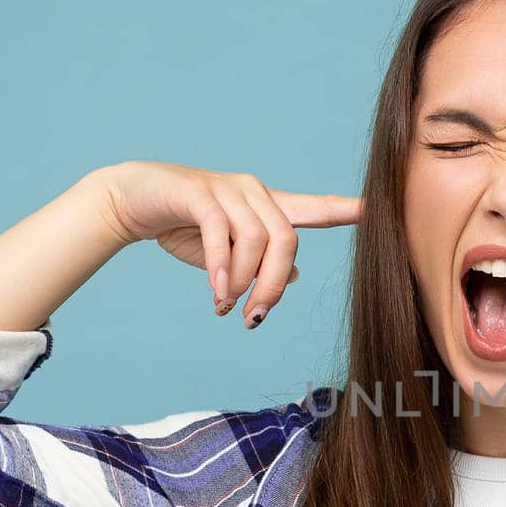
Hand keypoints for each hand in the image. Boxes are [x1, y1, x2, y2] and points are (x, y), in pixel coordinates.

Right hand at [100, 160, 361, 328]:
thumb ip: (261, 261)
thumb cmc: (182, 225)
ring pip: (257, 239)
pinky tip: (217, 292)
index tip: (375, 211)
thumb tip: (296, 276)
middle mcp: (253, 192)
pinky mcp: (198, 192)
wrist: (129, 200)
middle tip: (255, 317)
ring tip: (226, 306)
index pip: (314, 208)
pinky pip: (221, 234)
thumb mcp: (227, 252)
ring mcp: (227, 189)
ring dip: (244, 282)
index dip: (344, 211)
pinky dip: (222, 269)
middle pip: (287, 240)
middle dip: (273, 286)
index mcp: (266, 205)